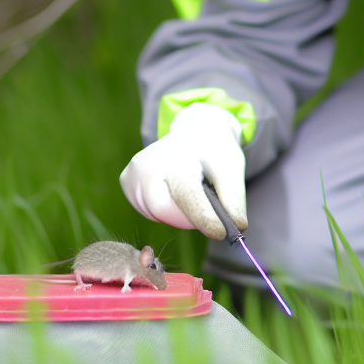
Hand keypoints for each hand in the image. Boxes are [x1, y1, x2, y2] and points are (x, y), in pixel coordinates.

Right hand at [119, 103, 246, 238]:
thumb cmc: (214, 151)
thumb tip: (236, 227)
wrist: (194, 129)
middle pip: (163, 210)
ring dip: (178, 215)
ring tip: (192, 194)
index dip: (205, 219)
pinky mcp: (126, 179)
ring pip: (155, 213)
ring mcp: (133, 171)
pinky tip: (174, 191)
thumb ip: (234, 197)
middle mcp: (147, 162)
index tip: (222, 233)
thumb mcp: (232, 167)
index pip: (187, 196)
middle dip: (188, 219)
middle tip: (208, 215)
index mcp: (175, 156)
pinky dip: (165, 210)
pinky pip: (147, 209)